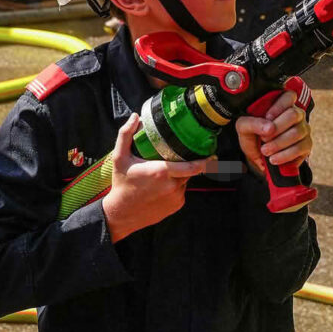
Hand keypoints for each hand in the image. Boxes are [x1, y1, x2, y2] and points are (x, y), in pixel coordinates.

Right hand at [102, 114, 208, 241]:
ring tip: (161, 175)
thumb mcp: (119, 158)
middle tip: (178, 157)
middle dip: (186, 164)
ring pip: (185, 181)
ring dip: (179, 176)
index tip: (212, 155)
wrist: (121, 214)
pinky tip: (160, 187)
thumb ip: (126, 135)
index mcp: (162, 172)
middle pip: (189, 171)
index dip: (205, 161)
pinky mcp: (176, 207)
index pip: (192, 166)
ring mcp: (175, 198)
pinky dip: (175, 187)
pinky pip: (181, 192)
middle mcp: (172, 186)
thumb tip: (135, 116)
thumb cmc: (121, 185)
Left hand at [235, 90, 311, 174]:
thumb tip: (269, 128)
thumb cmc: (253, 135)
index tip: (267, 117)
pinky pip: (300, 148)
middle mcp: (296, 114)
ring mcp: (303, 129)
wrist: (258, 156)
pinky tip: (274, 159)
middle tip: (263, 138)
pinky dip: (285, 155)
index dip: (279, 106)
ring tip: (265, 151)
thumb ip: (252, 123)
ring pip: (297, 132)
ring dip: (278, 144)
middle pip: (293, 114)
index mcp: (281, 104)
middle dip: (277, 128)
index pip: (289, 96)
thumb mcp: (244, 127)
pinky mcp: (306, 145)